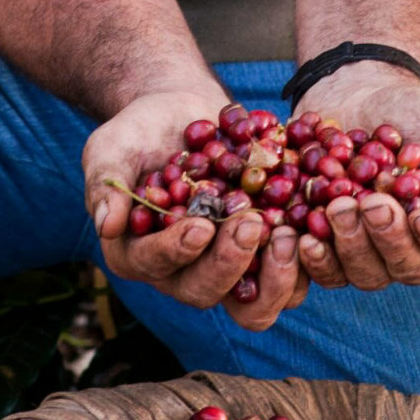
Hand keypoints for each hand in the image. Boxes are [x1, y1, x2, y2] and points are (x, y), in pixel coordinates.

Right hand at [82, 89, 307, 331]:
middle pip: (206, 292)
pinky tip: (314, 225)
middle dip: (230, 263)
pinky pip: (289, 278)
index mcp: (138, 254)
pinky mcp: (263, 257)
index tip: (200, 225)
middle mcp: (181, 273)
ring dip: (274, 277)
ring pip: (253, 305)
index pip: (156, 265)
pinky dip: (304, 260)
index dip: (178, 251)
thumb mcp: (111, 147)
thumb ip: (105, 183)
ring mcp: (226, 270)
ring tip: (287, 233)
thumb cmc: (139, 131)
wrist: (182, 114)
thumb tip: (106, 224)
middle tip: (252, 222)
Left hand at [295, 64, 419, 292]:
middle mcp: (416, 249)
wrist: (360, 94)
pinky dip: (312, 258)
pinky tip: (299, 235)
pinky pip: (323, 270)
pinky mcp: (331, 247)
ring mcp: (371, 253)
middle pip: (409, 268)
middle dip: (389, 240)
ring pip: (366, 274)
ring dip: (349, 247)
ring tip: (335, 206)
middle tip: (370, 202)